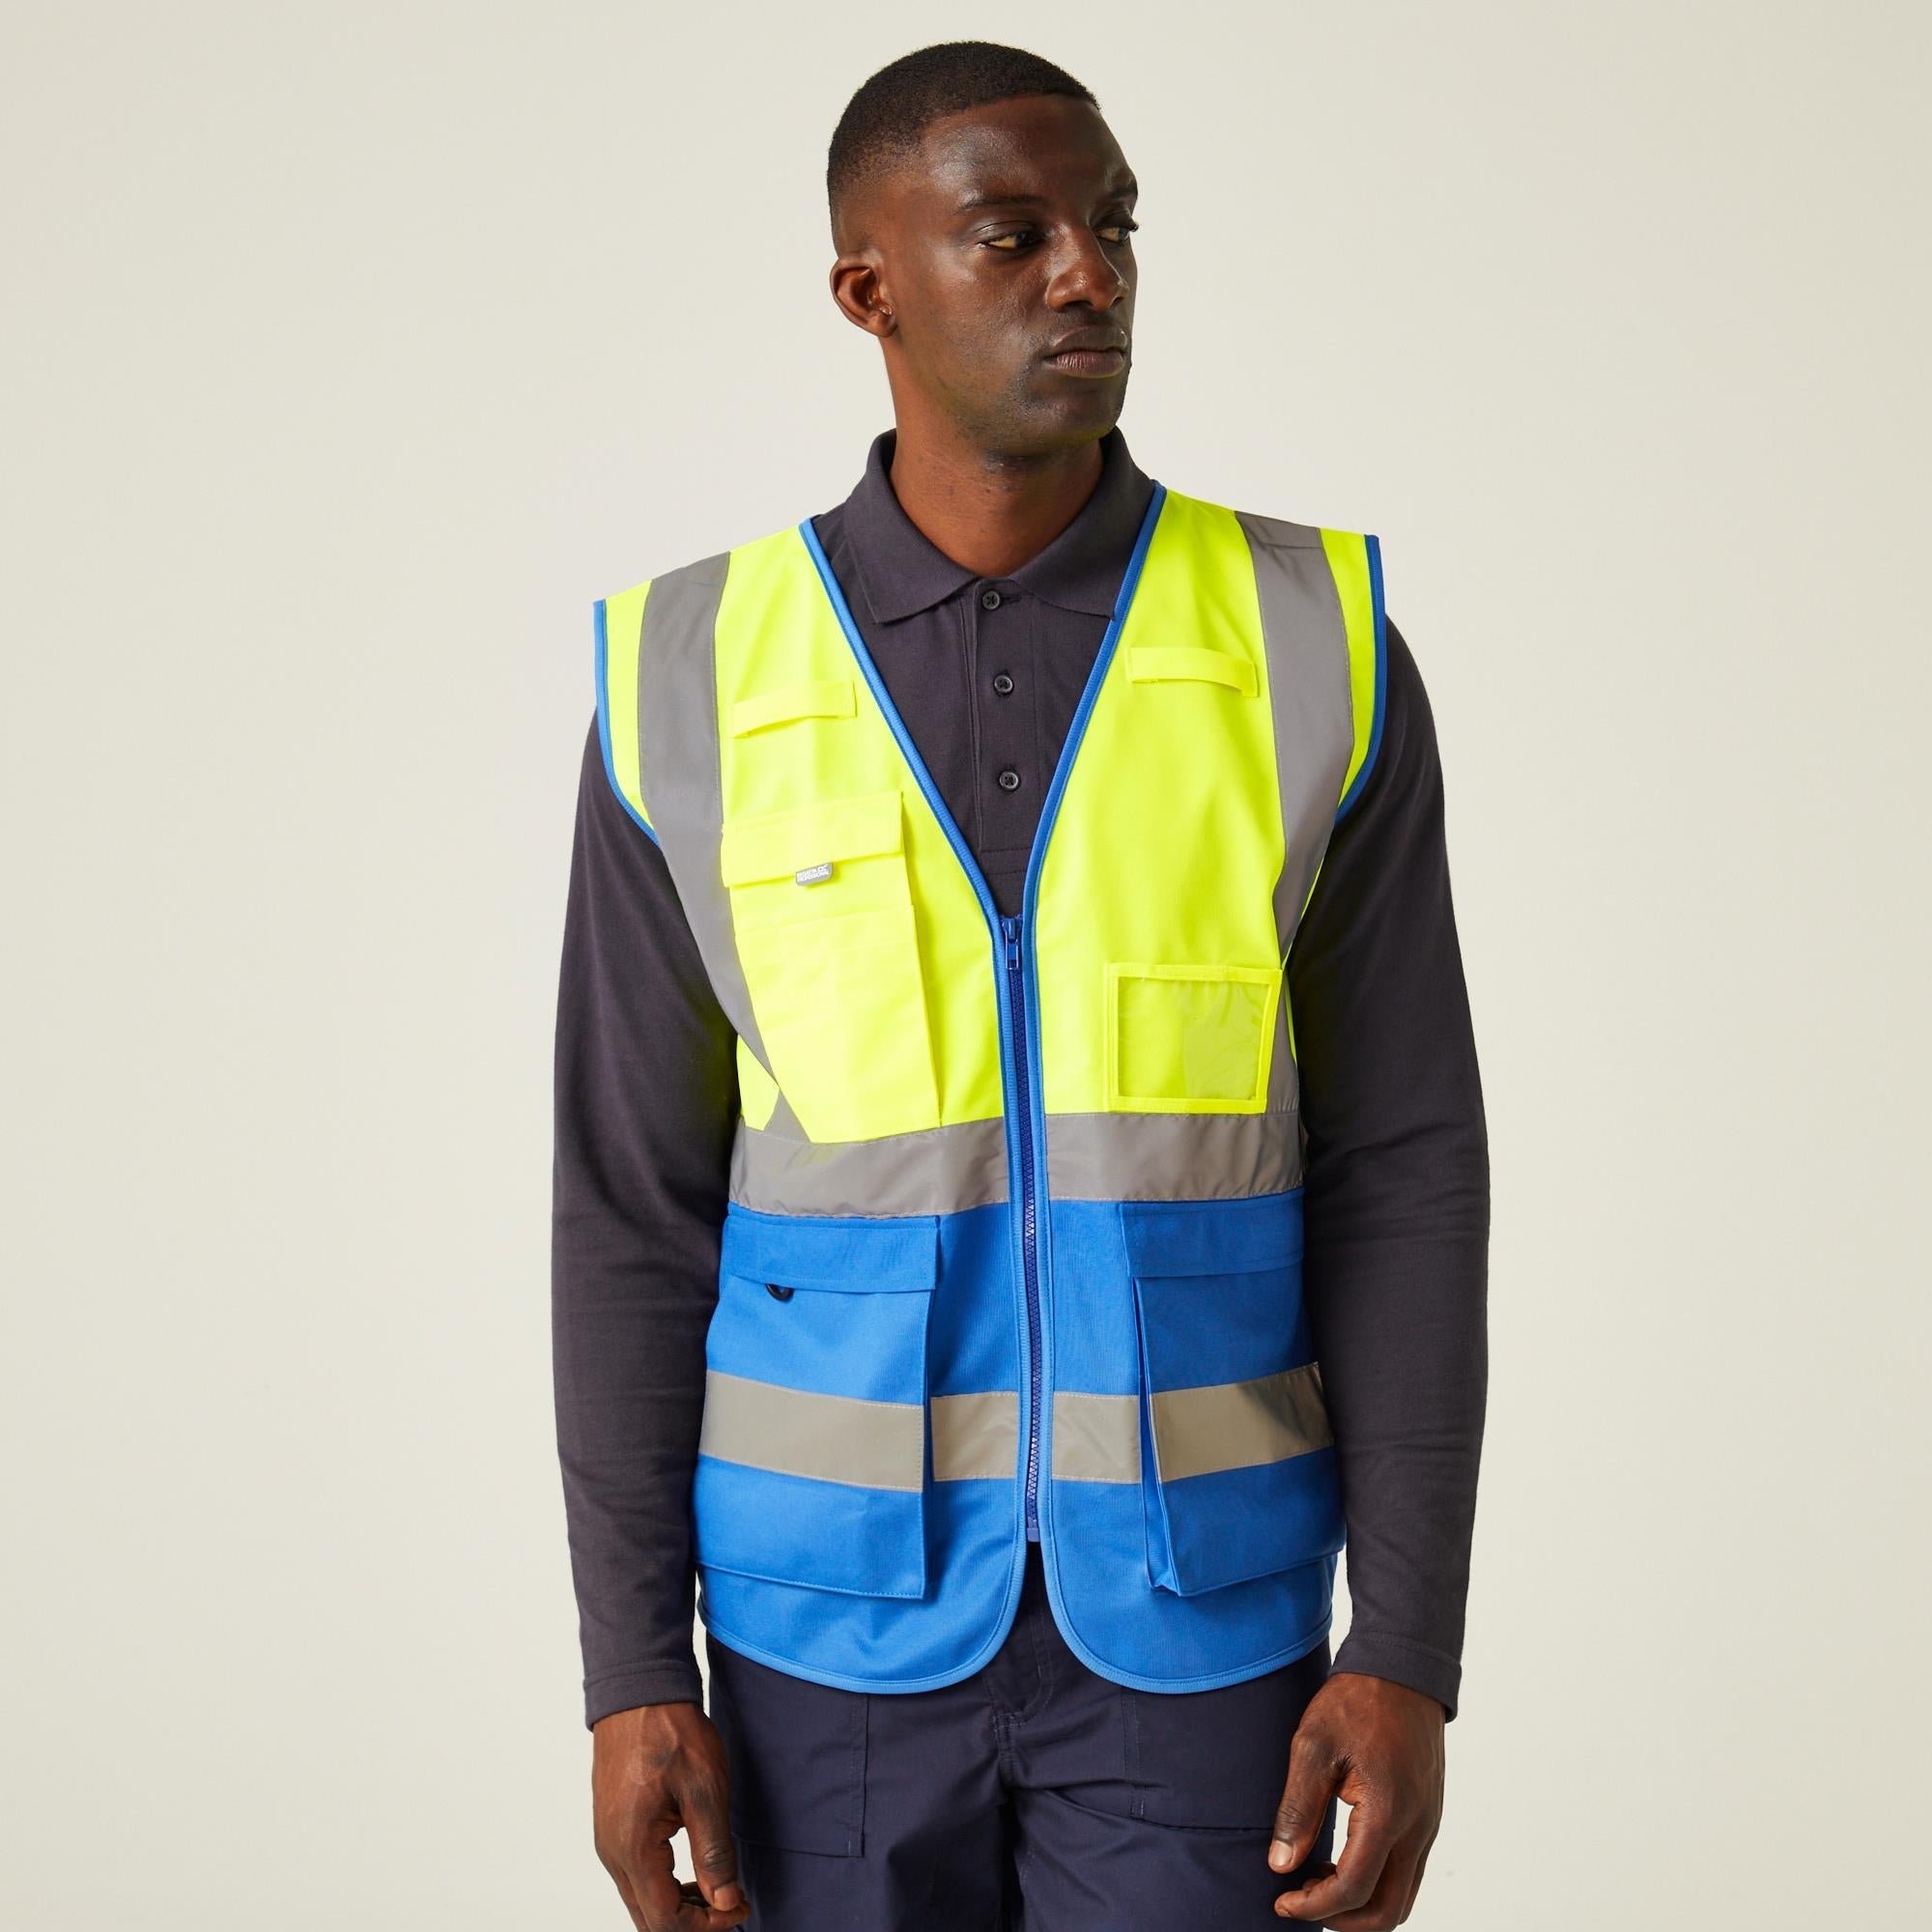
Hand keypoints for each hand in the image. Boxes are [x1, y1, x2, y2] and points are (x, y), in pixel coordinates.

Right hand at [592, 1702, 749, 1929]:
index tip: (740, 1909)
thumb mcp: (705, 1790)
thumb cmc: (670, 1731)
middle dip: (691, 1923)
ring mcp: (608, 1840)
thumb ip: (714, 1854)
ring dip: (677, 1905)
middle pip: (648, 1919)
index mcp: (633, 1848)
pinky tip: (691, 1868)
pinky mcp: (611, 1826)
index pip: (665, 1920)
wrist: (639, 1690)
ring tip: (717, 1889)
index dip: (707, 1926)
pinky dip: (663, 1885)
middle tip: (731, 1906)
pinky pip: (634, 1875)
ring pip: (640, 1899)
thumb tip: (726, 1902)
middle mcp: (613, 1852)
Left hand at [1267, 1671, 1444, 1926]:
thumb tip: (1280, 1864)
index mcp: (1388, 1812)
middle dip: (1342, 1920)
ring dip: (1361, 1904)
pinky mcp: (1428, 1817)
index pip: (1355, 1888)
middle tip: (1300, 1901)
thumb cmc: (1356, 1701)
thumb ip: (1298, 1808)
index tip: (1282, 1901)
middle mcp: (1417, 1828)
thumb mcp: (1313, 1745)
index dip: (1315, 1906)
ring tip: (1317, 1882)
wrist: (1402, 1670)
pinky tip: (1341, 1860)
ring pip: (1402, 1896)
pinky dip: (1376, 1883)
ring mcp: (1428, 1825)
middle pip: (1388, 1910)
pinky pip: (1408, 1871)